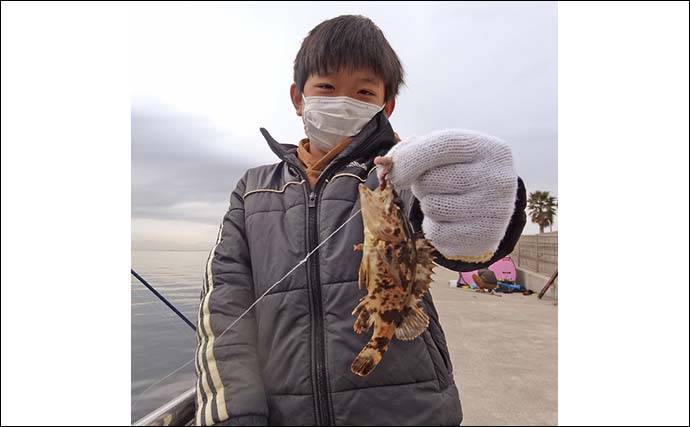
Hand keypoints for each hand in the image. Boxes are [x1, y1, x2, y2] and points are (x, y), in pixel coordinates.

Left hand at [374, 129, 516, 261]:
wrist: (491, 203)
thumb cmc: (460, 171)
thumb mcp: (445, 153)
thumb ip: (412, 150)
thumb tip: (383, 163)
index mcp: (490, 150)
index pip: (444, 145)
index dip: (411, 157)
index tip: (395, 172)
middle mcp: (498, 179)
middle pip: (432, 180)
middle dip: (421, 183)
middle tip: (436, 185)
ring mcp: (495, 211)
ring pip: (432, 207)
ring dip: (428, 205)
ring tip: (445, 201)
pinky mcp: (484, 238)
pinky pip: (437, 234)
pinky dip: (433, 227)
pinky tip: (450, 220)